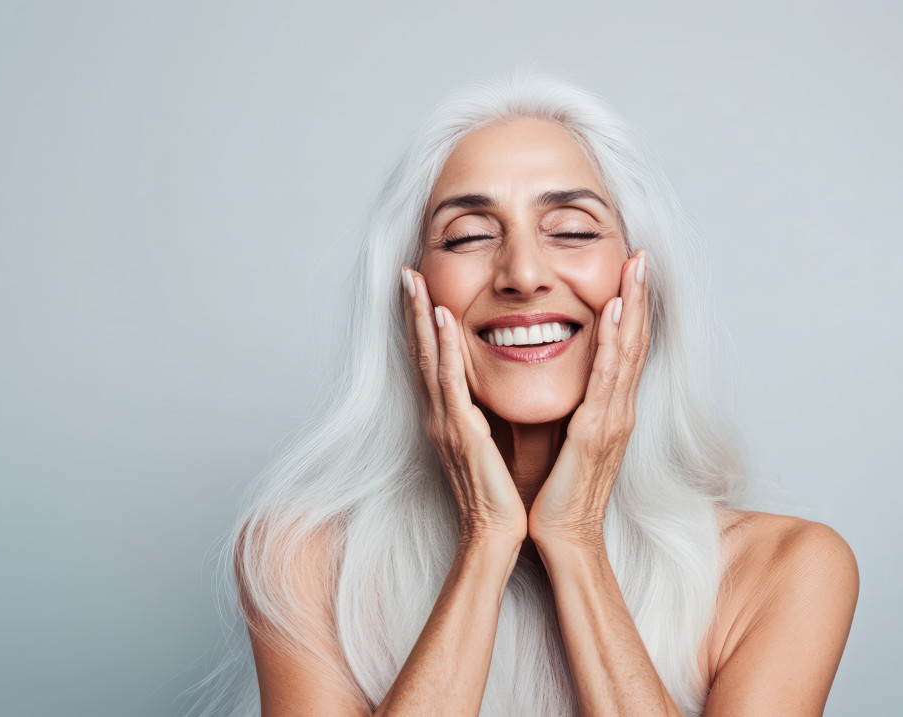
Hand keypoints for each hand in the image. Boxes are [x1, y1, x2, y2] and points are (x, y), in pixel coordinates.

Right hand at [401, 267, 527, 546]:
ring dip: (422, 318)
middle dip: (413, 311)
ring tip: (415, 282)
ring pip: (428, 359)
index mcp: (449, 417)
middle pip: (421, 352)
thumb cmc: (496, 495)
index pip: (432, 361)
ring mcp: (445, 422)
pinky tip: (443, 320)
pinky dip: (443, 348)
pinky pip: (450, 382)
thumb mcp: (488, 446)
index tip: (421, 289)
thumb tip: (487, 395)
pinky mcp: (460, 432)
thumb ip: (483, 417)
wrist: (494, 534)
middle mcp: (439, 415)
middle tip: (407, 272)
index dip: (424, 325)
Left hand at [528, 249, 650, 549]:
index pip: (626, 349)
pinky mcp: (595, 434)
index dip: (632, 309)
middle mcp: (618, 410)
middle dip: (639, 297)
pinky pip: (606, 381)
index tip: (632, 271)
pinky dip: (612, 345)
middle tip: (642, 256)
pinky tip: (613, 316)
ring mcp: (612, 420)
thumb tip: (563, 379)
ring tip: (635, 270)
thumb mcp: (567, 438)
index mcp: (610, 410)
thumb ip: (572, 407)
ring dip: (632, 308)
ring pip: (628, 353)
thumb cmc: (558, 491)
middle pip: (635, 342)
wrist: (562, 537)